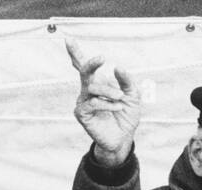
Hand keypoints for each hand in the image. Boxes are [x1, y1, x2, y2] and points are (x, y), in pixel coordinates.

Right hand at [66, 41, 140, 163]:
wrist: (124, 139)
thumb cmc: (126, 116)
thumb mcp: (133, 96)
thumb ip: (127, 81)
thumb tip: (118, 67)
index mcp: (98, 83)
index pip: (84, 66)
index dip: (75, 53)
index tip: (68, 40)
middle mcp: (88, 91)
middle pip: (84, 72)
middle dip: (91, 63)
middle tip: (102, 57)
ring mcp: (83, 102)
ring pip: (92, 88)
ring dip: (109, 91)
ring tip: (120, 98)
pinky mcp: (82, 114)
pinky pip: (93, 103)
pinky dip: (107, 103)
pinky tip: (117, 107)